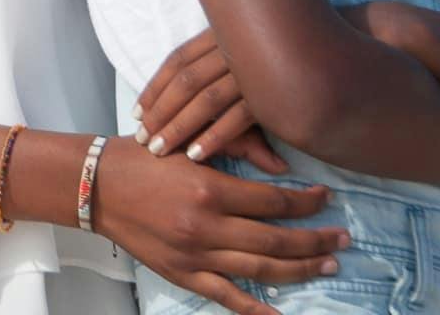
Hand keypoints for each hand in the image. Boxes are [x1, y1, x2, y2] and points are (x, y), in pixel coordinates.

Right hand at [91, 138, 346, 314]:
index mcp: (209, 189)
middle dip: (315, 240)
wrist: (96, 186)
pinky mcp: (183, 274)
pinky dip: (258, 310)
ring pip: (261, 270)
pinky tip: (283, 313)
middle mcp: (206, 227)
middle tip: (343, 239)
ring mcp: (195, 256)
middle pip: (276, 240)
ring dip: (300, 269)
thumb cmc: (142, 157)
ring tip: (328, 265)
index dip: (306, 203)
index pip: (274, 201)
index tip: (326, 199)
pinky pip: (228, 297)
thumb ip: (235, 147)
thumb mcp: (188, 141)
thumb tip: (281, 168)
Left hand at [136, 28, 288, 173]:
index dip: (155, 87)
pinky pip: (237, 116)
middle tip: (142, 139)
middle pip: (185, 81)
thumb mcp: (249, 61)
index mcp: (223, 33)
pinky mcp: (272, 90)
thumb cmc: (289, 55)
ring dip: (179, 126)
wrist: (340, 43)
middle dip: (160, 110)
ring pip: (205, 99)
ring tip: (159, 150)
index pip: (177, 60)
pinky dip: (214, 135)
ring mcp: (253, 66)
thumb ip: (223, 81)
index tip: (137, 113)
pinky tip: (196, 155)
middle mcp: (234, 46)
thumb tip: (202, 97)